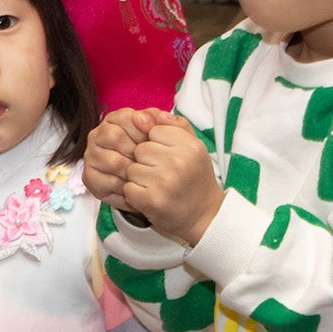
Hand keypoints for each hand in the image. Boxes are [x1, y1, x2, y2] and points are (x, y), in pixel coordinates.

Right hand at [82, 108, 156, 202]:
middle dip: (137, 151)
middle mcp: (97, 136)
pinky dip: (126, 186)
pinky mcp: (90, 177)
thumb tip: (149, 117)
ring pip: (114, 161)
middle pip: (115, 136)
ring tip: (144, 175)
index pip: (124, 117)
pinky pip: (109, 182)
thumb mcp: (165, 135)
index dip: (142, 130)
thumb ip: (162, 120)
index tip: (153, 140)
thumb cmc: (157, 156)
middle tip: (149, 161)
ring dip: (133, 171)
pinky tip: (134, 186)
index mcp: (114, 121)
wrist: (155, 185)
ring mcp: (91, 156)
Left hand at [119, 120, 225, 245]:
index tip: (168, 157)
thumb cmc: (194, 178)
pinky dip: (135, 195)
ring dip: (139, 179)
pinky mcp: (153, 201)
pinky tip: (151, 197)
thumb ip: (173, 125)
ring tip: (157, 186)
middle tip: (162, 174)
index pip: (153, 130)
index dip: (156, 144)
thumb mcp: (193, 147)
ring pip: (131, 169)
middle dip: (145, 161)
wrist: (204, 216)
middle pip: (140, 149)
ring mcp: (165, 182)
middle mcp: (179, 162)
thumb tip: (142, 115)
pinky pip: (128, 188)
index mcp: (190, 146)